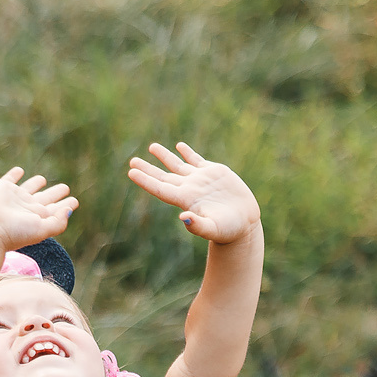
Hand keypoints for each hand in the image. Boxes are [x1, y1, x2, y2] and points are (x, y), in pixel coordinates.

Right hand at [0, 168, 76, 248]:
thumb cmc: (16, 232)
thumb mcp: (42, 230)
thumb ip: (58, 222)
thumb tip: (70, 210)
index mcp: (38, 217)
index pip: (56, 209)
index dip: (66, 205)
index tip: (74, 201)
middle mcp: (28, 206)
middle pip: (45, 197)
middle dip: (55, 192)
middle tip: (65, 187)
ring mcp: (15, 197)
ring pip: (29, 187)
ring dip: (36, 183)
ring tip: (42, 179)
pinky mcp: (2, 188)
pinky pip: (10, 178)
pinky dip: (15, 174)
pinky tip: (19, 171)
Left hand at [128, 142, 259, 243]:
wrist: (245, 224)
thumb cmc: (229, 230)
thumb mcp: (214, 229)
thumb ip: (198, 226)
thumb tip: (183, 218)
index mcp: (186, 200)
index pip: (160, 188)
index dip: (145, 180)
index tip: (131, 172)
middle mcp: (190, 188)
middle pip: (164, 176)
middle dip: (148, 168)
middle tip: (132, 161)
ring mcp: (201, 179)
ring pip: (178, 165)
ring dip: (165, 156)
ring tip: (152, 147)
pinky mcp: (214, 173)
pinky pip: (196, 160)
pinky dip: (187, 152)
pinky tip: (179, 146)